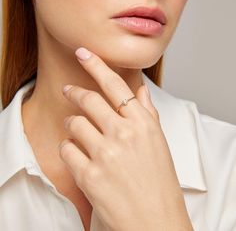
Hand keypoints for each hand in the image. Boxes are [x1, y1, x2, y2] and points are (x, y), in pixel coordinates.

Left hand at [59, 47, 192, 230]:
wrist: (155, 220)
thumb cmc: (158, 182)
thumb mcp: (158, 143)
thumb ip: (147, 113)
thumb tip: (141, 91)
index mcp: (143, 123)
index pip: (115, 85)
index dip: (97, 65)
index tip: (84, 53)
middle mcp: (124, 133)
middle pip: (89, 99)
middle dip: (75, 92)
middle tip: (68, 90)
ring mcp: (105, 153)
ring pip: (74, 123)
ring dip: (72, 125)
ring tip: (76, 132)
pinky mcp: (89, 174)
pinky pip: (67, 149)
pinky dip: (69, 149)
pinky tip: (79, 156)